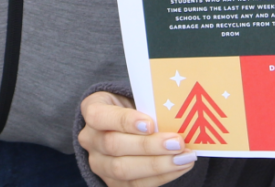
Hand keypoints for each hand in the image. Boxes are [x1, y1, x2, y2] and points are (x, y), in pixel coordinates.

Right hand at [78, 91, 197, 185]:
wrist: (123, 126)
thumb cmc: (132, 107)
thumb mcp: (134, 96)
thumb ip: (147, 105)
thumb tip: (174, 112)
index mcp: (92, 110)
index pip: (99, 116)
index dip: (124, 121)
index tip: (151, 123)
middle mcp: (90, 139)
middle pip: (114, 146)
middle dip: (149, 146)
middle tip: (177, 142)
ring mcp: (99, 164)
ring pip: (123, 170)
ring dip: (158, 165)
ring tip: (184, 157)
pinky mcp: (112, 183)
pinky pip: (135, 185)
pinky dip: (161, 176)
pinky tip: (179, 166)